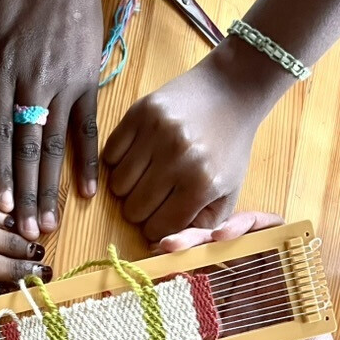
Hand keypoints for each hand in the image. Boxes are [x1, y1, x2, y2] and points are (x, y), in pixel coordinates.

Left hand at [0, 0, 104, 238]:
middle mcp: (31, 87)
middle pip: (26, 152)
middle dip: (24, 197)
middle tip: (22, 238)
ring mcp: (62, 85)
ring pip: (53, 147)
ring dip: (50, 189)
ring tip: (47, 228)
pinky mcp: (86, 79)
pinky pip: (87, 127)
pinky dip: (87, 160)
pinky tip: (87, 192)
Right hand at [102, 52, 262, 239]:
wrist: (230, 91)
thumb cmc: (227, 148)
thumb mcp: (227, 193)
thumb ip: (201, 226)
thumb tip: (160, 248)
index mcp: (202, 184)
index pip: (157, 228)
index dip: (157, 227)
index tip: (163, 215)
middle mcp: (178, 158)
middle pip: (132, 210)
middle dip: (141, 209)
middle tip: (155, 194)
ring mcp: (156, 133)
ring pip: (116, 186)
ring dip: (128, 187)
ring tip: (147, 173)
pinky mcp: (139, 113)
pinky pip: (109, 154)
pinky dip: (118, 161)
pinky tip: (139, 154)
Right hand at [160, 212, 339, 339]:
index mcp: (289, 282)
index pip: (273, 234)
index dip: (247, 225)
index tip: (221, 236)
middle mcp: (265, 282)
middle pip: (231, 246)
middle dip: (200, 239)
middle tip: (172, 246)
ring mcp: (244, 297)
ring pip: (212, 266)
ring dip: (184, 259)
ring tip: (158, 259)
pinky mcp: (228, 316)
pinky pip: (203, 296)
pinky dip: (181, 288)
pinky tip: (160, 284)